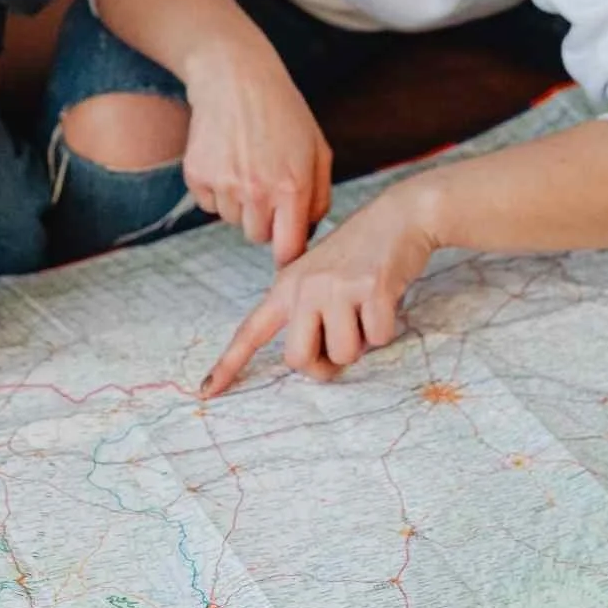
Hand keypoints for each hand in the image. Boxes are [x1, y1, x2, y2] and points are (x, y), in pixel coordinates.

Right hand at [184, 34, 332, 265]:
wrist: (235, 77)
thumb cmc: (283, 113)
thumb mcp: (318, 150)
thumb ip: (319, 197)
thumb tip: (307, 234)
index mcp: (292, 187)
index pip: (287, 249)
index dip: (288, 255)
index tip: (286, 250)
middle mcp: (256, 190)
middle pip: (257, 237)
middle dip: (265, 219)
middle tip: (267, 185)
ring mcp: (223, 184)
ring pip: (232, 220)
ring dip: (240, 203)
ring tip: (246, 164)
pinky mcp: (196, 175)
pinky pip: (208, 204)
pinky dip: (216, 190)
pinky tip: (226, 159)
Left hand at [200, 183, 439, 394]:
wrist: (398, 216)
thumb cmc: (358, 255)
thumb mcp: (318, 276)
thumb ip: (307, 314)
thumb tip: (315, 365)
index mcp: (286, 286)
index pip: (251, 331)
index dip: (230, 364)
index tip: (208, 392)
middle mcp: (304, 287)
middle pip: (298, 360)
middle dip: (325, 362)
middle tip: (344, 339)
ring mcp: (336, 287)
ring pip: (343, 355)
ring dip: (361, 342)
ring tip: (366, 308)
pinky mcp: (371, 289)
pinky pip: (378, 339)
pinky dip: (386, 328)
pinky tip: (386, 298)